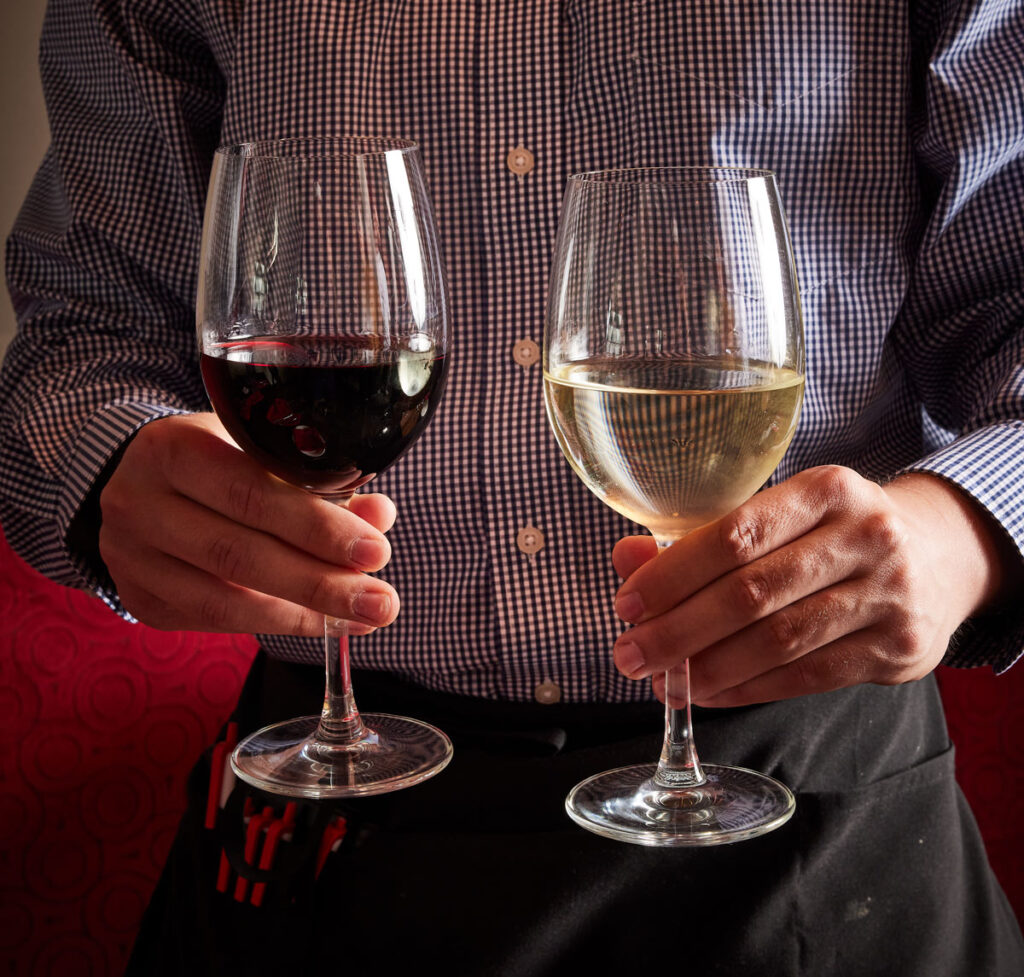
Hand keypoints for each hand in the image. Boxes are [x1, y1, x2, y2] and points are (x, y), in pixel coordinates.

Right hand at [99, 413, 399, 634]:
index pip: (250, 493)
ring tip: (360, 618)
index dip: (317, 527)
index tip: (374, 551)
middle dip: (320, 583)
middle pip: (237, 555)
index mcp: (173, 448)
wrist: (140, 480)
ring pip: (223, 600)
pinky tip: (320, 622)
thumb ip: (319, 482)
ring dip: (302, 615)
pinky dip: (273, 624)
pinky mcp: (141, 598)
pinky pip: (213, 621)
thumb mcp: (260, 449)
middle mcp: (138, 503)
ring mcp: (130, 556)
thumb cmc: (216, 457)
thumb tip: (379, 517)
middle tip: (380, 601)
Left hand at [611, 465, 1016, 706]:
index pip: (737, 534)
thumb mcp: (779, 516)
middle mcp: (865, 536)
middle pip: (753, 592)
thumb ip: (700, 539)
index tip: (628, 603)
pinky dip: (749, 688)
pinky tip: (711, 691)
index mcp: (827, 489)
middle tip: (631, 654)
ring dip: (709, 667)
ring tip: (665, 681)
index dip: (675, 573)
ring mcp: (888, 595)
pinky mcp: (898, 649)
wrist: (937, 558)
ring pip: (779, 641)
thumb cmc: (832, 534)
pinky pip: (808, 676)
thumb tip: (626, 560)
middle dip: (679, 630)